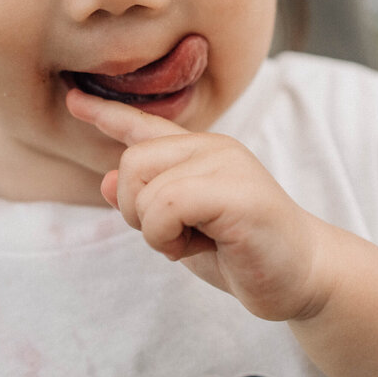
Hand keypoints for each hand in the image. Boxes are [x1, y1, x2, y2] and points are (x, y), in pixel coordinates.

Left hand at [66, 89, 330, 321]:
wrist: (304, 276)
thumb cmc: (246, 254)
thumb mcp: (184, 231)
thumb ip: (148, 205)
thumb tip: (106, 181)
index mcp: (200, 154)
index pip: (146, 125)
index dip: (106, 114)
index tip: (73, 100)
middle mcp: (213, 148)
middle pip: (132, 163)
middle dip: (138, 211)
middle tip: (177, 237)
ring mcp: (226, 164)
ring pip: (145, 186)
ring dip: (156, 231)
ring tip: (195, 242)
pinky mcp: (236, 191)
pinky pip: (166, 205)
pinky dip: (167, 237)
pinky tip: (200, 246)